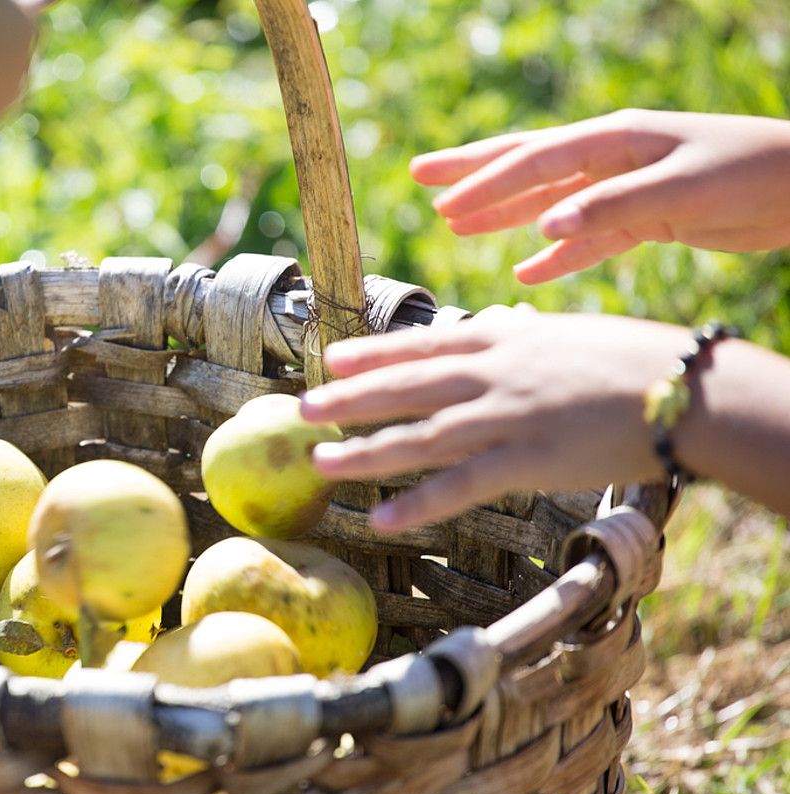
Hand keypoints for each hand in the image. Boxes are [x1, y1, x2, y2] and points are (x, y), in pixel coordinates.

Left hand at [301, 311, 691, 531]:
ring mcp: (507, 417)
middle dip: (349, 398)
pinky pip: (461, 486)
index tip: (334, 356)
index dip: (375, 353)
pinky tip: (380, 519)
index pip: (426, 343)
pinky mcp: (528, 461)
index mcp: (507, 337)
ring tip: (318, 463)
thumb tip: (500, 318)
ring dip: (364, 451)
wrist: (686, 390)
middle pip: (407, 387)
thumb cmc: (639, 359)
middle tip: (301, 408)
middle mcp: (495, 373)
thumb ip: (526, 332)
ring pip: (419, 436)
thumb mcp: (571, 333)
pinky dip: (418, 503)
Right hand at [411, 109, 789, 283]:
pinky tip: (526, 272)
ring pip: (550, 203)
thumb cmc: (753, 174)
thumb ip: (612, 208)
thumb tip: (545, 227)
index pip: (534, 160)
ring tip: (457, 226)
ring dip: (504, 216)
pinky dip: (555, 256)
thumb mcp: (682, 189)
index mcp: (616, 141)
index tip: (440, 201)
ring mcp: (628, 189)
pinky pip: (586, 238)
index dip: (484, 181)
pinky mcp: (648, 218)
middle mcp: (613, 159)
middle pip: (529, 166)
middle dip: (474, 175)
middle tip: (420, 179)